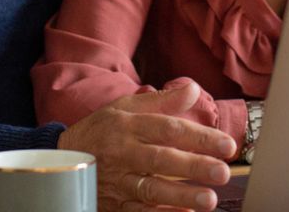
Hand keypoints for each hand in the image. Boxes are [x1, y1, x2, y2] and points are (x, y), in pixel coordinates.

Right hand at [58, 81, 235, 211]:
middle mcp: (124, 152)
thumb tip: (194, 89)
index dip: (199, 137)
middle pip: (162, 159)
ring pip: (151, 189)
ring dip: (181, 196)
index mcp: (129, 125)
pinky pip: (139, 211)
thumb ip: (162, 101)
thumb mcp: (126, 107)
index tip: (227, 144)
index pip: (168, 129)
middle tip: (222, 172)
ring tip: (208, 200)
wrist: (62, 160)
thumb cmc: (101, 130)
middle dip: (194, 166)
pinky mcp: (115, 203)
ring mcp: (119, 180)